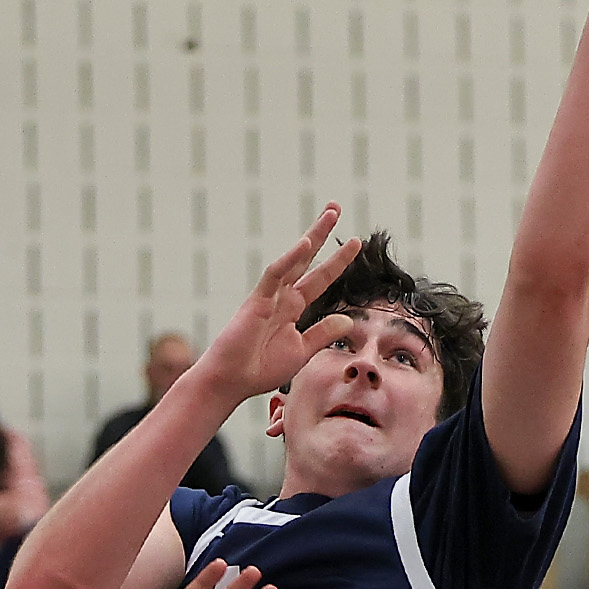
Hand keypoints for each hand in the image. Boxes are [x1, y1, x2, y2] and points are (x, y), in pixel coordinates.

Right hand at [201, 205, 364, 401]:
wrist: (232, 381)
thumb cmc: (261, 369)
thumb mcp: (302, 351)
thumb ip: (322, 333)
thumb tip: (348, 318)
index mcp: (293, 308)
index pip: (320, 278)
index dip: (338, 261)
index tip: (356, 242)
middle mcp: (283, 296)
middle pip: (307, 259)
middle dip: (322, 234)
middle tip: (336, 207)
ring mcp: (269, 296)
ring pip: (294, 259)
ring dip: (313, 236)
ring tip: (331, 214)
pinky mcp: (256, 301)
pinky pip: (275, 275)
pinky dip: (290, 259)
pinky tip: (305, 244)